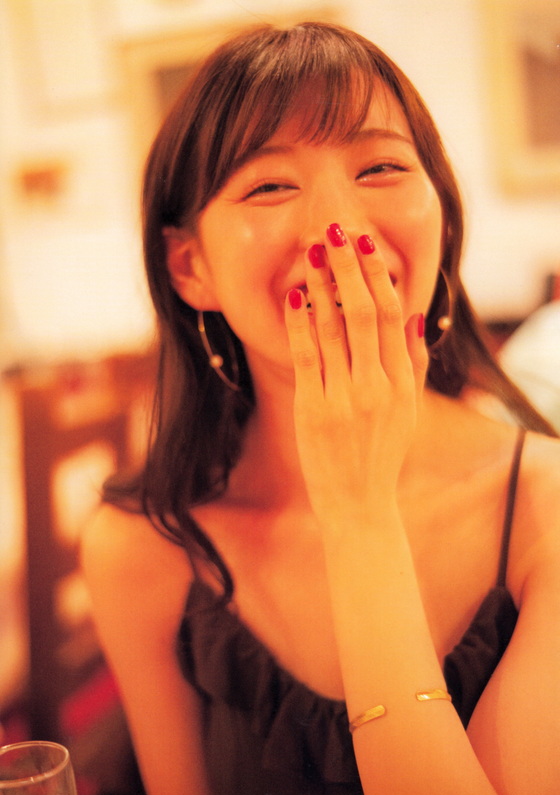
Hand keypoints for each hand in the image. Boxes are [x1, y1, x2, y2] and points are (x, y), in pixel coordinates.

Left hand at [285, 224, 427, 529]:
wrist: (359, 503)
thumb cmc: (382, 454)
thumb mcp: (409, 410)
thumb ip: (413, 362)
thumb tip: (414, 316)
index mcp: (403, 383)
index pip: (393, 316)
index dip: (378, 276)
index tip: (364, 246)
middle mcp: (377, 386)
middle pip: (365, 313)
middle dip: (348, 268)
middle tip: (335, 231)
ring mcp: (344, 398)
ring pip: (333, 328)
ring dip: (321, 285)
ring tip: (311, 252)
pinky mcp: (314, 409)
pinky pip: (306, 356)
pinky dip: (299, 323)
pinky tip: (294, 295)